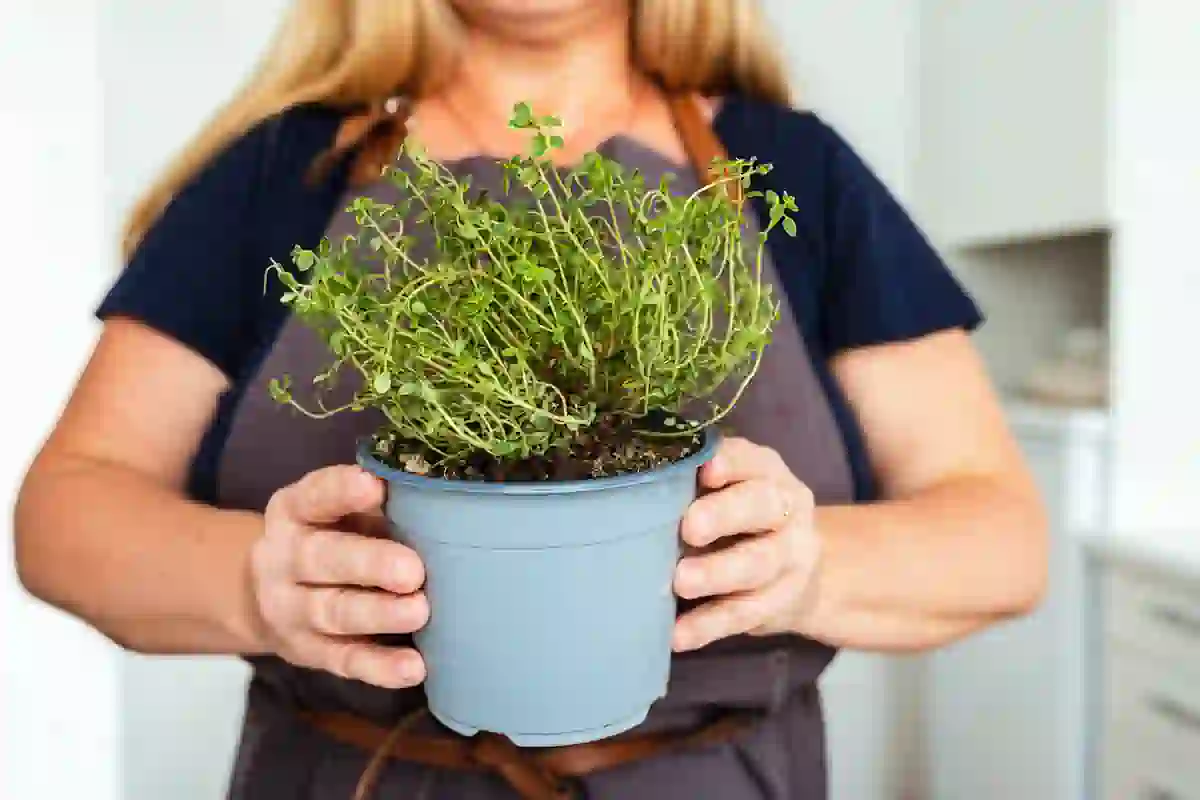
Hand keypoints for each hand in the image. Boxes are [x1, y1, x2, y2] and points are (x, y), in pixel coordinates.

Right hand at [250, 465, 427, 687]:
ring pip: (334, 613)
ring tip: (419, 611)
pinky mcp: (311, 653)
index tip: (374, 486)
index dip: (341, 491)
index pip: (313, 496)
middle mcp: (283, 560)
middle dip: (369, 564)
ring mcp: (292, 611)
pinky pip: (346, 661)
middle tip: (413, 570)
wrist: (270, 597)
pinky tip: (414, 667)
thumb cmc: (332, 539)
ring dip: (379, 614)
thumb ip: (379, 506)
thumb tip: (444, 500)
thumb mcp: (340, 512)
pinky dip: (381, 667)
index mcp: (293, 512)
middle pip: (321, 560)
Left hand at [672, 438, 819, 651]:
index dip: (731, 462)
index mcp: (765, 472)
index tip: (705, 470)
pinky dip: (709, 625)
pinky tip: (678, 635)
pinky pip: (745, 614)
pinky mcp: (780, 602)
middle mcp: (786, 509)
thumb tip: (627, 488)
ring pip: (758, 564)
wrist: (794, 567)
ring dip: (717, 573)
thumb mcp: (724, 490)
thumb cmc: (736, 515)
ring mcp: (789, 557)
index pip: (752, 459)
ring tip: (680, 582)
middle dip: (725, 515)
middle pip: (762, 507)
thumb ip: (689, 484)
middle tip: (689, 528)